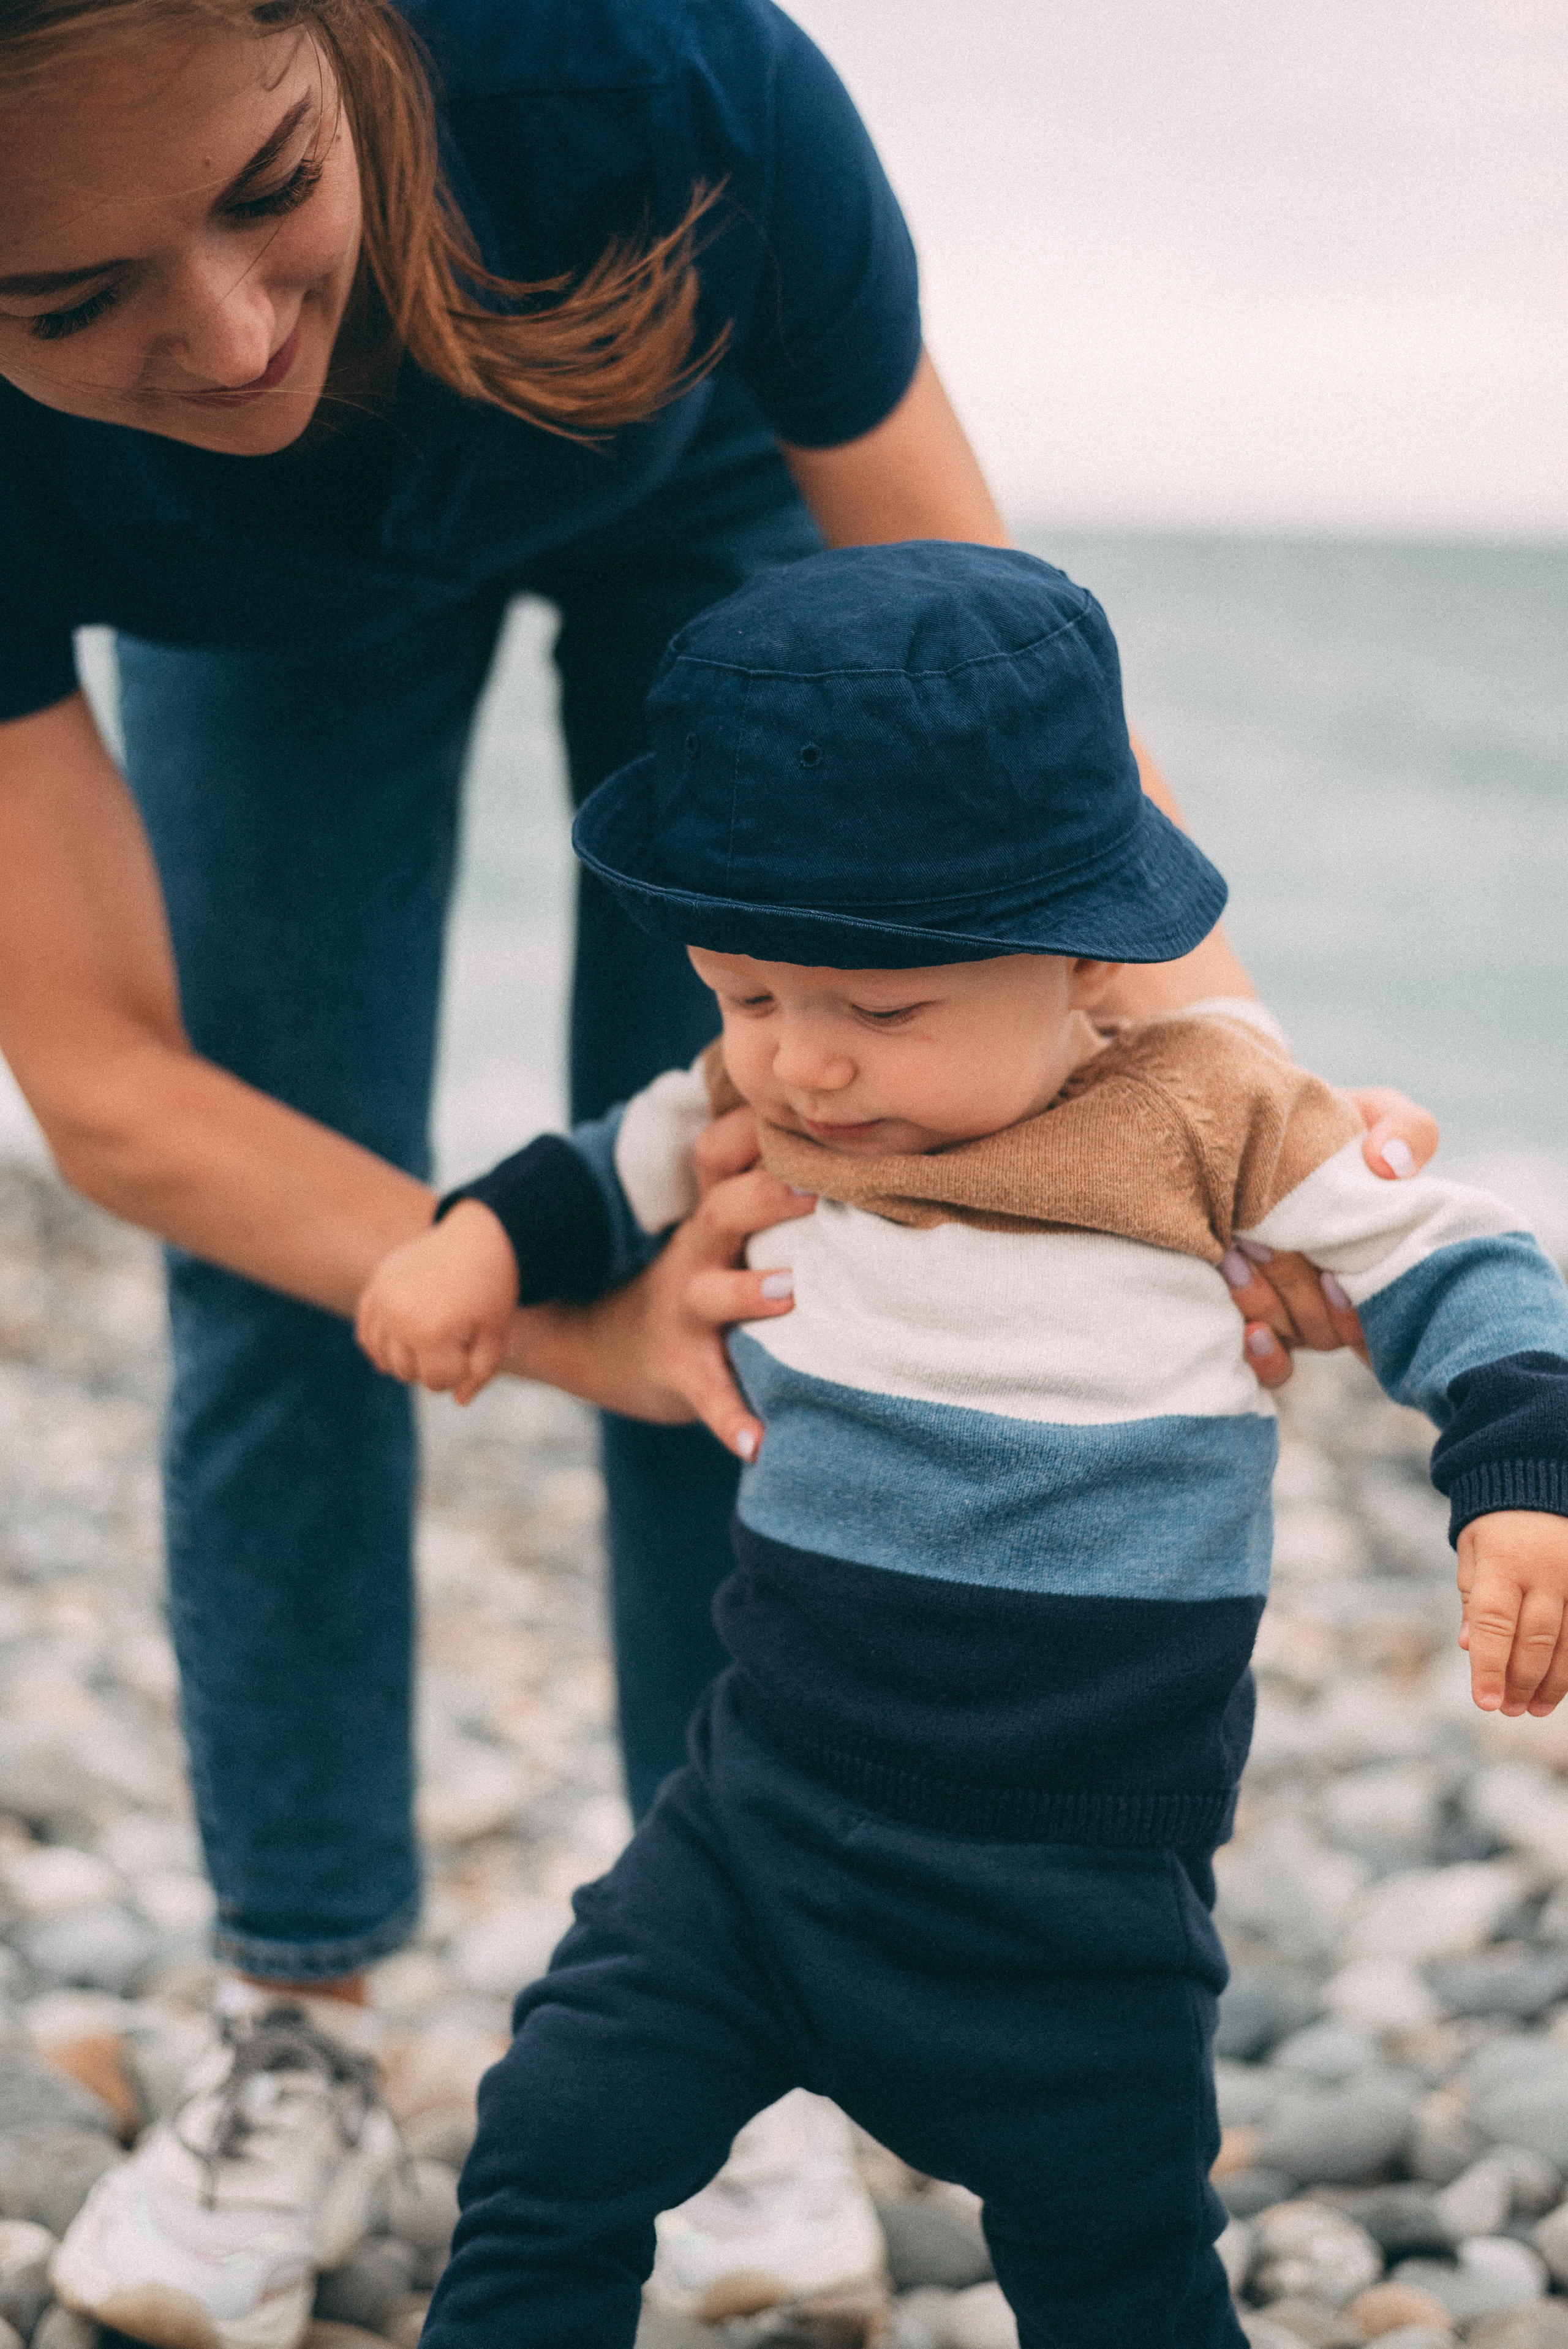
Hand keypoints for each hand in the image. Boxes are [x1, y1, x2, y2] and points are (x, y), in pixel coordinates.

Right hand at [356, 1200, 518, 1403]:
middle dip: (433, 1366)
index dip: (458, 1373)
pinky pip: (366, 1329)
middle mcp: (399, 1317)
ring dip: (407, 1357)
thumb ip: (480, 1373)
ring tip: (432, 1341)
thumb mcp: (496, 1334)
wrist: (479, 1235)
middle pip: (407, 1372)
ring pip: (384, 1355)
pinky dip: (378, 1343)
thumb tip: (458, 1401)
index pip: (436, 1382)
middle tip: (456, 1344)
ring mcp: (383, 1299)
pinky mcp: (375, 1286)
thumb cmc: (493, 1287)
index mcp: (431, 1331)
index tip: (473, 1351)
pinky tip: (395, 1348)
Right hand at [501, 1106, 813, 1457]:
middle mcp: (697, 1252)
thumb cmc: (698, 1275)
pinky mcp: (683, 1369)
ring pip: (713, 1294)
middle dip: (766, 1195)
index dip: (756, 1127)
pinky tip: (760, 1445)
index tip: (806, 1110)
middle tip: (815, 1189)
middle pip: (724, 1209)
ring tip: (791, 1295)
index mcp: (711, 1212)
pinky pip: (710, 1394)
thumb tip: (837, 1134)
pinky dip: (733, 1420)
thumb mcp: (718, 1224)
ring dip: (750, 1293)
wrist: (604, 1347)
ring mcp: (686, 1311)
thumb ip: (762, 1183)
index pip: (722, 1151)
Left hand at [1220, 1085, 1440, 1387]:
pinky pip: (1273, 1366)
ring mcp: (1302, 1311)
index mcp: (1382, 1257)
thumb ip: (1408, 1129)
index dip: (1361, 1309)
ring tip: (1232, 1259)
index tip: (1334, 1275)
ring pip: (1296, 1341)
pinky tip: (1246, 1331)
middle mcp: (1347, 1295)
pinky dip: (1264, 1355)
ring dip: (1266, 1308)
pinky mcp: (1258, 1321)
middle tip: (1256, 1245)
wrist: (1252, 1128)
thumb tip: (1392, 1167)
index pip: (1391, 1314)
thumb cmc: (1326, 1126)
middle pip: (1333, 1331)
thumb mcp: (1377, 1113)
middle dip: (1297, 1294)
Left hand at [1458, 1510, 1567, 1714]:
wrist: (1538, 1478)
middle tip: (1508, 1711)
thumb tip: (1470, 1647)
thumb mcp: (1473, 1551)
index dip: (1489, 1666)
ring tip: (1533, 1708)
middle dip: (1521, 1681)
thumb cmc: (1497, 1523)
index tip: (1484, 1703)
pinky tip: (1561, 1686)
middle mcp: (1546, 1571)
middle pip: (1536, 1639)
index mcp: (1503, 1561)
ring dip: (1552, 1682)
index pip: (1495, 1622)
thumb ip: (1472, 1599)